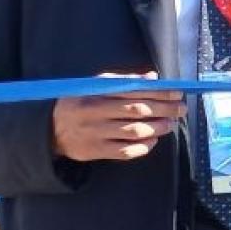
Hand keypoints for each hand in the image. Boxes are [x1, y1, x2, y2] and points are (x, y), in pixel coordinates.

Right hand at [52, 72, 184, 161]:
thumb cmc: (79, 103)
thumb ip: (124, 81)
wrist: (49, 130)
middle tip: (181, 109)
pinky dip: (143, 146)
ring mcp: (95, 133)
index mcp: (96, 94)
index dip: (159, 93)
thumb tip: (153, 78)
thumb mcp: (94, 86)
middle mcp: (95, 113)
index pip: (134, 91)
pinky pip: (124, 151)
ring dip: (157, 128)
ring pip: (133, 131)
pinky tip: (153, 140)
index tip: (177, 93)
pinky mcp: (95, 151)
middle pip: (137, 111)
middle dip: (163, 109)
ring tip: (170, 124)